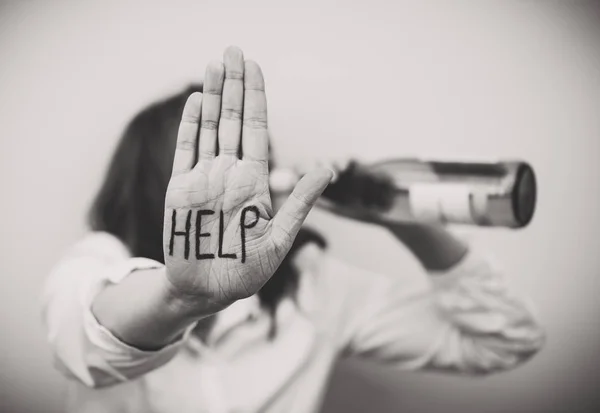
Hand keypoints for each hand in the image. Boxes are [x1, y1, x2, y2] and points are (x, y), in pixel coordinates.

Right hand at [163, 47, 332, 313]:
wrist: (208, 291)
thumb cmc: (247, 270)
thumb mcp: (281, 236)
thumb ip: (299, 201)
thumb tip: (328, 169)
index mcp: (255, 181)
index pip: (257, 130)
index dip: (257, 99)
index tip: (255, 69)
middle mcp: (231, 173)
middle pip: (234, 121)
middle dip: (235, 87)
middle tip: (233, 51)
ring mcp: (205, 178)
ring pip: (210, 128)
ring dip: (213, 97)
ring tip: (214, 65)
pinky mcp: (182, 189)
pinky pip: (186, 151)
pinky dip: (190, 126)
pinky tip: (197, 101)